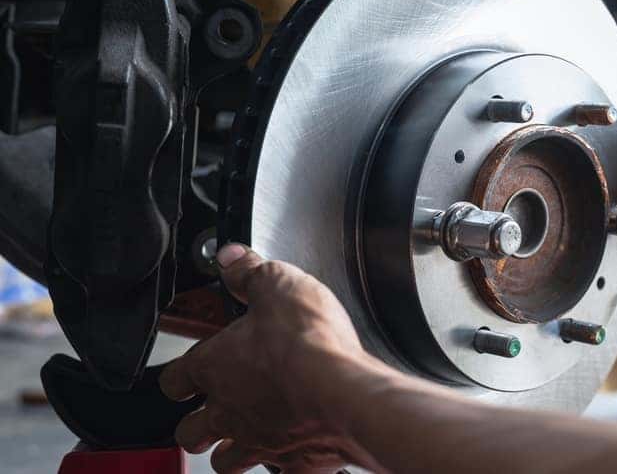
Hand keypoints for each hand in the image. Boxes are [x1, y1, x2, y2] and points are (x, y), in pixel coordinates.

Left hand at [160, 244, 389, 472]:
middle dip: (196, 425)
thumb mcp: (278, 285)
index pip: (174, 380)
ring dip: (232, 451)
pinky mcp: (295, 463)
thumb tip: (231, 258)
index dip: (178, 376)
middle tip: (209, 414)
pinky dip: (285, 464)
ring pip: (225, 462)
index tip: (187, 372)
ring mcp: (260, 442)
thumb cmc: (310, 345)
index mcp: (216, 368)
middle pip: (189, 432)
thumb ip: (250, 272)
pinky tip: (296, 451)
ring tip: (247, 437)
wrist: (348, 394)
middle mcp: (230, 411)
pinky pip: (281, 472)